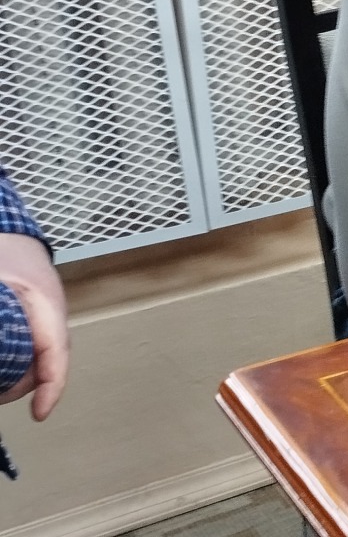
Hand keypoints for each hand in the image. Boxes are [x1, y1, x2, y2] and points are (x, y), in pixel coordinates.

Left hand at [0, 235, 66, 420]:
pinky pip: (31, 342)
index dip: (52, 386)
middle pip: (49, 360)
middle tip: (2, 398)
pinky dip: (18, 360)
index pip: (57, 351)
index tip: (40, 413)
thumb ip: (3, 312)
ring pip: (41, 353)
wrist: (2, 219)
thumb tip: (3, 336)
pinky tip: (4, 365)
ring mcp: (42, 310)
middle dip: (26, 386)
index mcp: (44, 302)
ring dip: (22, 375)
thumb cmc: (1, 246)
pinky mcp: (30, 310)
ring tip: (2, 388)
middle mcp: (49, 309)